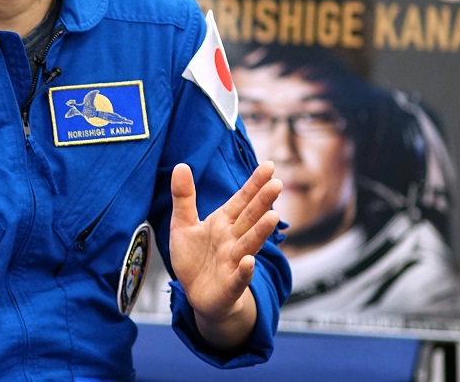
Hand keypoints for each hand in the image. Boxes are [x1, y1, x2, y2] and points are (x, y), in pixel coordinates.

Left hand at [168, 161, 281, 348]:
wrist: (197, 294)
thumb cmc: (194, 258)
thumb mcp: (183, 224)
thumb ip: (184, 196)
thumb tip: (182, 165)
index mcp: (223, 222)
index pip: (242, 200)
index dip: (254, 184)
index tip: (269, 165)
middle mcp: (233, 240)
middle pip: (249, 218)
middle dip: (262, 202)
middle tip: (277, 184)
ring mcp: (233, 262)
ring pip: (249, 244)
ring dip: (260, 232)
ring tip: (273, 216)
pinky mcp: (229, 285)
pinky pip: (238, 278)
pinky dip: (244, 271)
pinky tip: (249, 262)